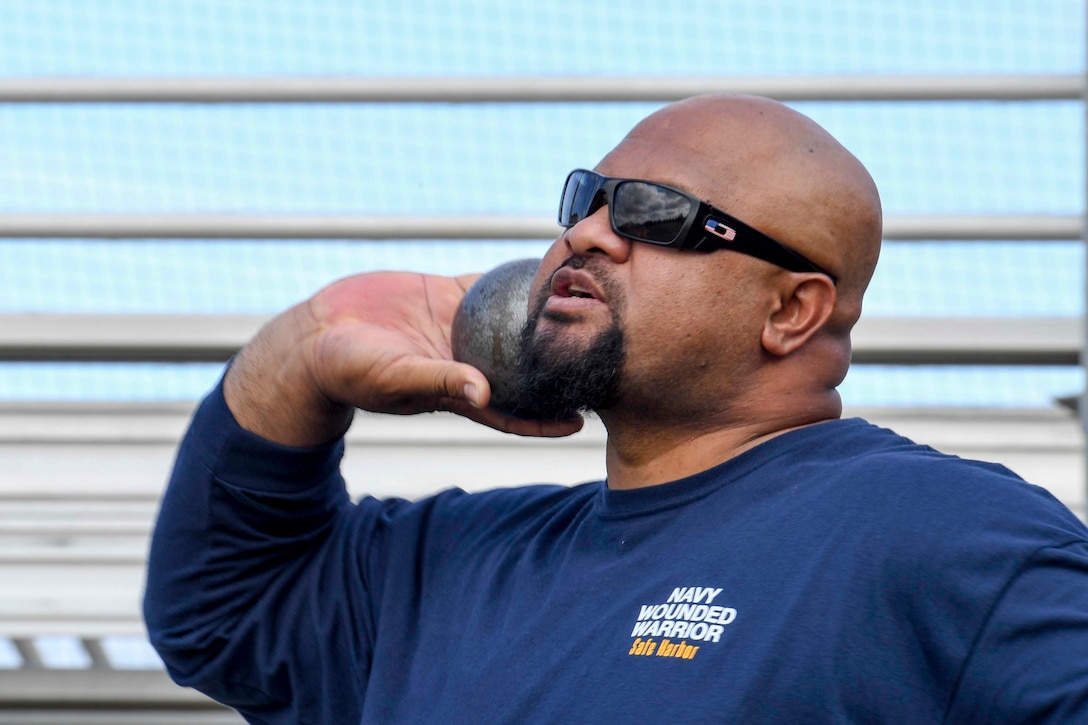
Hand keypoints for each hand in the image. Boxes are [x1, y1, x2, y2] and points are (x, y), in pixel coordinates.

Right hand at [224, 271, 583, 445]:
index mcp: (458, 390)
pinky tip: (541, 265)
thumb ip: (441, 382)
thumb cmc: (352, 371)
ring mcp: (457, 327)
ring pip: (509, 322)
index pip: (512, 410)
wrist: (316, 336)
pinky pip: (485, 286)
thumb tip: (486, 393)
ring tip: (584, 305)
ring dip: (539, 316)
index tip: (583, 420)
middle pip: (521, 366)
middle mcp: (465, 360)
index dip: (545, 418)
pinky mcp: (443, 296)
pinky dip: (510, 279)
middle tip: (600, 357)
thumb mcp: (398, 377)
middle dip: (555, 364)